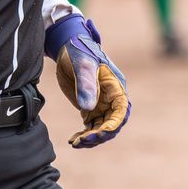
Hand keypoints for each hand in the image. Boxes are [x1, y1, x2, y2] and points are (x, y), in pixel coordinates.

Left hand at [45, 16, 130, 147]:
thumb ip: (85, 84)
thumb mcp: (82, 64)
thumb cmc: (78, 50)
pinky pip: (91, 126)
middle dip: (100, 135)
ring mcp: (101, 104)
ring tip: (75, 143)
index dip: (113, 124)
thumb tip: (88, 108)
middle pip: (112, 123)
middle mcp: (111, 98)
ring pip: (101, 128)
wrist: (66, 46)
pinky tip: (73, 140)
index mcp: (115, 86)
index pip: (120, 110)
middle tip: (83, 141)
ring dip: (91, 138)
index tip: (99, 133)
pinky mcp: (90, 106)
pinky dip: (84, 135)